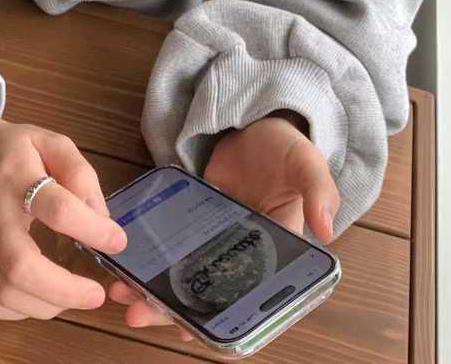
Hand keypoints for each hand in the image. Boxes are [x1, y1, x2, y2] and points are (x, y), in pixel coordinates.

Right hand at [0, 108, 126, 321]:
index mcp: (18, 178)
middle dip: (64, 289)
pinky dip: (23, 310)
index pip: (57, 209)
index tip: (118, 241)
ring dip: (47, 304)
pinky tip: (46, 296)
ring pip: (4, 293)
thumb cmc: (16, 150)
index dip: (91, 229)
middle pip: (21, 266)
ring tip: (76, 295)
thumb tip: (101, 216)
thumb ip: (80, 174)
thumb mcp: (53, 142)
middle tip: (96, 294)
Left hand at [109, 114, 339, 334]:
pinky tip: (126, 263)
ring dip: (154, 288)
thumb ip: (318, 191)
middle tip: (138, 313)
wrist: (254, 122)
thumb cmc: (285, 147)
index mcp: (274, 247)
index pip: (247, 293)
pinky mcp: (193, 218)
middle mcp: (241, 251)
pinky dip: (151, 257)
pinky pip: (171, 244)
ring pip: (183, 273)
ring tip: (123, 294)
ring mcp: (214, 236)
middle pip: (206, 291)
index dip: (220, 314)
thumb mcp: (306, 163)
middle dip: (173, 308)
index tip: (191, 328)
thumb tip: (327, 228)